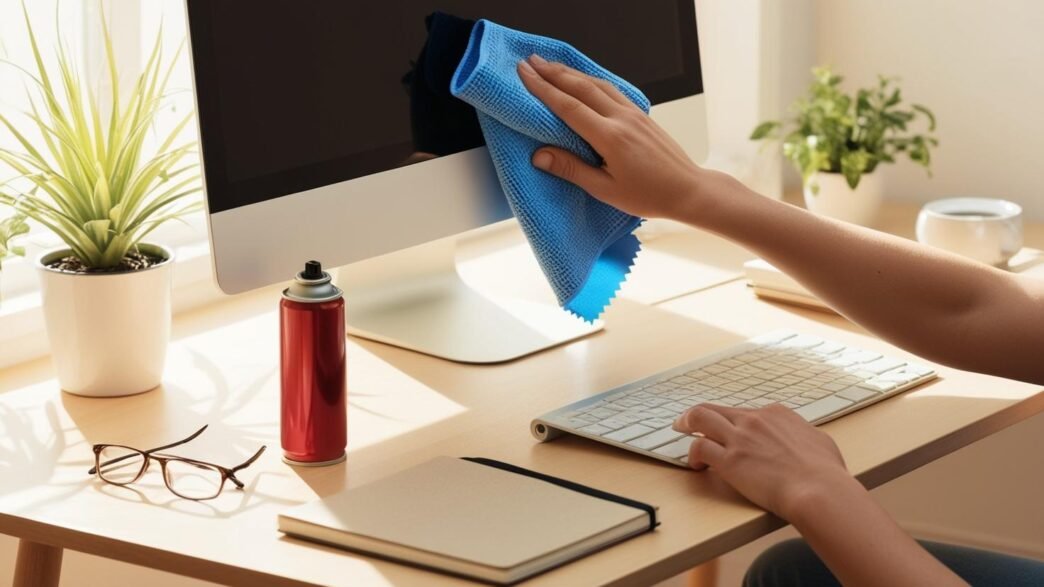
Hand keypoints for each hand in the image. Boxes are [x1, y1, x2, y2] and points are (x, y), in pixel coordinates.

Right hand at [516, 55, 705, 218]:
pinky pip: (612, 90)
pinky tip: (584, 79)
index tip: (524, 74)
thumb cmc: (649, 195)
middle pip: (582, 87)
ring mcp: (634, 113)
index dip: (543, 89)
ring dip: (572, 73)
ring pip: (598, 84)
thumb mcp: (606, 190)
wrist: (687, 190)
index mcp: (611, 137)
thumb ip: (572, 169)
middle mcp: (622, 119)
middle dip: (553, 72)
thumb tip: (540, 155)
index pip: (569, 106)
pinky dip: (592, 80)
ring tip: (551, 65)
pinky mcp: (642, 115)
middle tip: (530, 62)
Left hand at [673, 404, 854, 521]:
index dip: (734, 422)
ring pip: (700, 417)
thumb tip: (805, 440)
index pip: (745, 412)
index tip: (729, 430)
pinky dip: (692, 455)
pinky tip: (695, 466)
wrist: (818, 489)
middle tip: (687, 422)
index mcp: (776, 414)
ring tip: (679, 430)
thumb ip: (804, 436)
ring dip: (686, 422)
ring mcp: (740, 437)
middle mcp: (754, 420)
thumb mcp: (820, 442)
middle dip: (698, 415)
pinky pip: (699, 448)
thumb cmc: (825, 472)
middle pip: (717, 409)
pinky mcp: (729, 460)